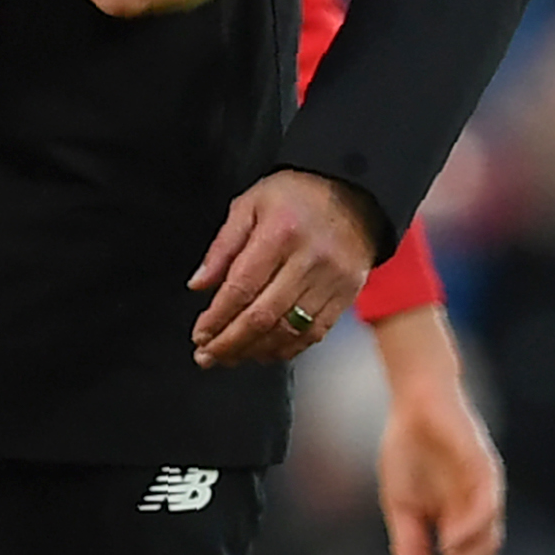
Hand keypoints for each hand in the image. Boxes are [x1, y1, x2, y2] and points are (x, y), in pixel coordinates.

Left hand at [189, 169, 376, 366]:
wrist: (355, 197)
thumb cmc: (297, 196)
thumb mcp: (251, 204)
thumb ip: (223, 246)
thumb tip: (199, 284)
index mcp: (280, 231)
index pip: (242, 287)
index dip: (217, 317)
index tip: (199, 334)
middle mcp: (309, 259)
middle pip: (263, 316)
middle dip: (230, 342)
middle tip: (207, 356)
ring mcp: (332, 280)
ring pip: (288, 331)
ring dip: (254, 351)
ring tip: (230, 357)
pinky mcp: (346, 295)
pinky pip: (314, 333)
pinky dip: (286, 349)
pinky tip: (264, 352)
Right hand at [374, 307, 504, 554]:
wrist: (414, 400)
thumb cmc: (408, 449)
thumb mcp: (400, 505)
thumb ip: (409, 544)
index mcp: (458, 523)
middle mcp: (477, 513)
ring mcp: (484, 493)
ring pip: (487, 543)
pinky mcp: (485, 471)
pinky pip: (486, 508)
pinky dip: (471, 531)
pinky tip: (450, 546)